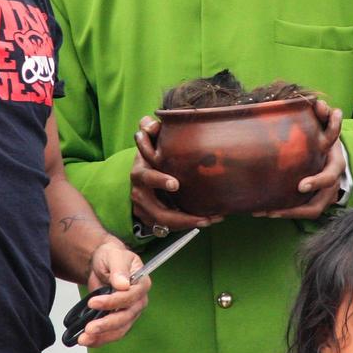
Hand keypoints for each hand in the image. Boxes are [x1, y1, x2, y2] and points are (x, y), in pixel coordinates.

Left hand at [74, 239, 149, 346]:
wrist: (102, 263)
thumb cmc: (111, 257)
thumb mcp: (114, 256)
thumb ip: (119, 269)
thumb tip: (123, 285)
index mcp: (141, 283)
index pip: (130, 297)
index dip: (113, 302)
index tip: (93, 302)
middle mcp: (138, 300)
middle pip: (126, 317)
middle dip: (107, 324)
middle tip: (89, 328)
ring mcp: (129, 312)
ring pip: (120, 329)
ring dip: (102, 336)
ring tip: (84, 339)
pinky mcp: (119, 320)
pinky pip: (112, 333)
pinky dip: (100, 339)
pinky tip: (87, 341)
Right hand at [129, 115, 221, 232]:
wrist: (140, 174)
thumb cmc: (149, 155)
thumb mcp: (148, 140)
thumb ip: (150, 129)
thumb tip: (151, 124)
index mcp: (140, 173)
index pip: (147, 177)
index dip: (159, 181)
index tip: (176, 184)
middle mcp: (140, 194)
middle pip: (158, 212)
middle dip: (181, 217)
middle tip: (204, 217)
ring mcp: (145, 210)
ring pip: (166, 224)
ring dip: (189, 223)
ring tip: (211, 219)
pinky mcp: (152, 220)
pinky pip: (170, 227)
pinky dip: (189, 225)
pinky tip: (209, 219)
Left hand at [257, 99, 342, 219]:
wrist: (333, 148)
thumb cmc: (326, 135)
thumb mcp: (327, 123)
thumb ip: (324, 114)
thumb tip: (320, 104)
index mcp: (336, 165)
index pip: (329, 177)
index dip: (317, 182)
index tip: (300, 185)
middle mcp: (333, 185)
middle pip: (318, 205)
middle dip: (295, 209)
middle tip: (273, 209)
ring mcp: (325, 195)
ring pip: (309, 212)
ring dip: (286, 213)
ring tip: (263, 212)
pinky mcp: (315, 200)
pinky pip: (302, 211)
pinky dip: (285, 211)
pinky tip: (263, 210)